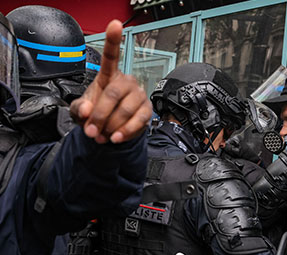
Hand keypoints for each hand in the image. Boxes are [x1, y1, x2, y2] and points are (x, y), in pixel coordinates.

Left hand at [70, 20, 151, 143]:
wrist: (110, 132)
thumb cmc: (95, 115)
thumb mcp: (80, 112)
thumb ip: (78, 110)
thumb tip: (86, 111)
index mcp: (108, 76)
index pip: (111, 55)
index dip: (113, 40)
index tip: (115, 24)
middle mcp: (126, 82)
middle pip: (113, 94)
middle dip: (100, 115)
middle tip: (91, 131)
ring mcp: (139, 95)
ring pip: (126, 110)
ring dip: (111, 126)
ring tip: (102, 135)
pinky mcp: (147, 111)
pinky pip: (138, 121)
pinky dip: (124, 132)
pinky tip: (116, 138)